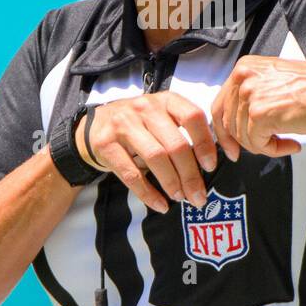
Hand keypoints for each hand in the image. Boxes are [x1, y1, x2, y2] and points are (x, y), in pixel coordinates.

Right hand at [74, 92, 217, 212]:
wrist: (94, 126)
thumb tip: (209, 165)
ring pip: (156, 157)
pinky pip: (131, 174)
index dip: (205, 143)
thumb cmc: (140, 125)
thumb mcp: (162, 118)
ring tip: (180, 198)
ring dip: (171, 182)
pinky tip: (160, 204)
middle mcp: (145, 108)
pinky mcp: (106, 144)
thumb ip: (184, 132)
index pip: (193, 116)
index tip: (211, 167)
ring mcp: (123, 124)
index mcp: (165, 100)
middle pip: (176, 144)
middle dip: (190, 175)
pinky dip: (148, 193)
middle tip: (198, 196)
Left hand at [211, 57, 305, 160]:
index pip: (221, 104)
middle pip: (228, 123)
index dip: (224, 130)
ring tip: (285, 140)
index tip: (230, 145)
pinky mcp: (260, 115)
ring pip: (243, 136)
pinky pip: (258, 144)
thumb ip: (253, 94)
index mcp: (245, 68)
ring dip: (264, 145)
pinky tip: (291, 143)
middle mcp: (244, 78)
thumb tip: (240, 119)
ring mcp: (250, 96)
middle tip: (263, 147)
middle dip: (245, 141)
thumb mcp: (274, 80)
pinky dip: (274, 150)